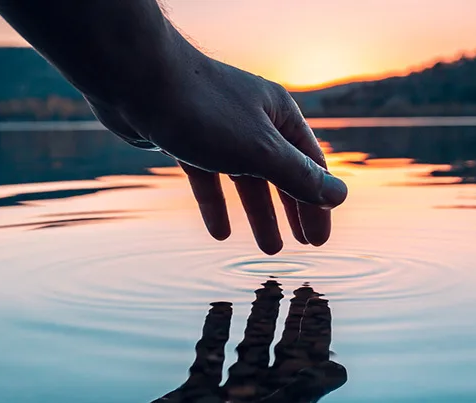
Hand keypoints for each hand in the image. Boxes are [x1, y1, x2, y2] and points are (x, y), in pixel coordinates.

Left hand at [85, 35, 347, 253]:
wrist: (137, 80)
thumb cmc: (203, 110)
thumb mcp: (260, 151)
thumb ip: (298, 176)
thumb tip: (339, 196)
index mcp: (279, 115)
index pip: (309, 166)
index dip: (317, 204)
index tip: (319, 241)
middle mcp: (253, 119)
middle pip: (280, 173)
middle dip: (291, 211)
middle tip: (301, 246)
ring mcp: (218, 129)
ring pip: (246, 178)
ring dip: (258, 213)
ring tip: (269, 248)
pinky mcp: (186, 138)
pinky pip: (208, 178)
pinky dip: (216, 204)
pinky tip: (220, 233)